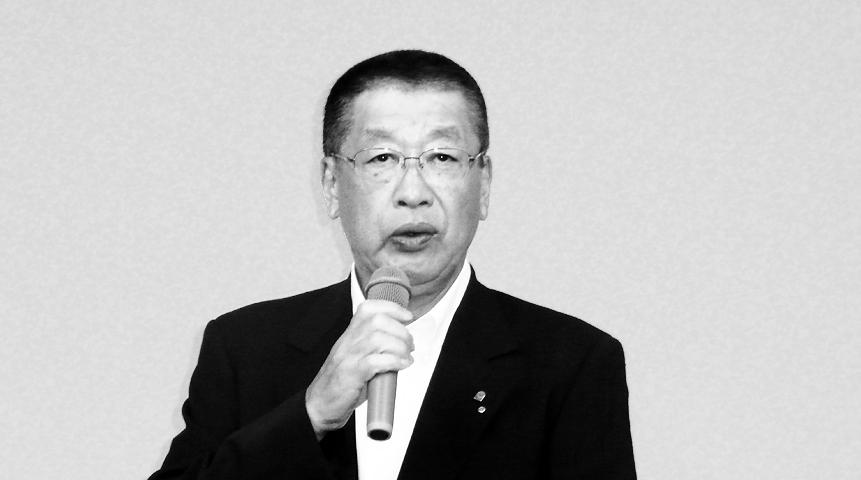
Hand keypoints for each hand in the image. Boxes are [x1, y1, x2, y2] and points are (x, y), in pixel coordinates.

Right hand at [305, 299, 413, 438]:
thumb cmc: (342, 382)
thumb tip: (403, 343)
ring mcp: (349, 357)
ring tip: (406, 357)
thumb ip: (375, 347)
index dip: (391, 308)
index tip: (407, 317)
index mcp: (349, 335)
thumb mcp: (357, 357)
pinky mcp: (351, 375)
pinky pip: (376, 362)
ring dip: (400, 347)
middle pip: (377, 321)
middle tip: (409, 345)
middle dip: (400, 330)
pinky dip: (394, 361)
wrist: (320, 405)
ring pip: (378, 339)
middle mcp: (348, 342)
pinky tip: (402, 365)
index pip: (368, 309)